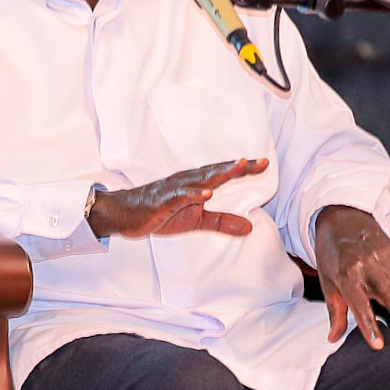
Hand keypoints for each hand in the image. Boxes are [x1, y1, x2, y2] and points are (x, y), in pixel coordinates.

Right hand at [88, 158, 269, 239]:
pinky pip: (178, 197)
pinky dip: (192, 195)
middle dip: (237, 167)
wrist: (125, 215)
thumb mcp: (195, 221)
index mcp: (197, 184)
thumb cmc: (160, 213)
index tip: (264, 164)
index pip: (224, 174)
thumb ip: (222, 222)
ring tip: (238, 168)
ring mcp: (174, 190)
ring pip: (200, 180)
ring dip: (219, 174)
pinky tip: (206, 194)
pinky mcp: (161, 202)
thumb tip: (250, 227)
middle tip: (259, 162)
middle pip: (216, 172)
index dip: (244, 169)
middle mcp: (188, 181)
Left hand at [312, 205, 389, 348]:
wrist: (343, 218)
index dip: (368, 325)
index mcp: (347, 273)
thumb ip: (334, 310)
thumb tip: (334, 337)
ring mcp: (386, 259)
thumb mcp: (327, 280)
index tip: (378, 345)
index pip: (359, 304)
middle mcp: (369, 265)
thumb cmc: (332, 253)